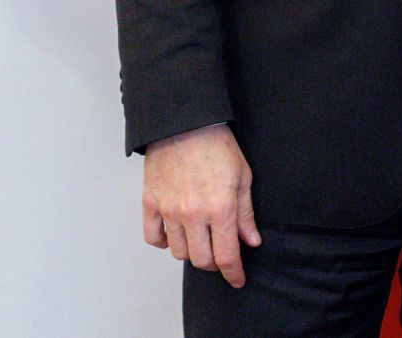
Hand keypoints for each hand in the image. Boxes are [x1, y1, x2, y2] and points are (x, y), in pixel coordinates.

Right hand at [141, 123, 261, 287]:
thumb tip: (250, 241)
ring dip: (191, 252)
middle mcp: (193, 214)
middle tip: (220, 254)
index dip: (234, 274)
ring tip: (199, 240)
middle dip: (215, 264)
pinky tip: (174, 234)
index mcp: (220, 209)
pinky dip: (163, 242)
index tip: (237, 279)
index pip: (226, 257)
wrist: (185, 121)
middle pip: (202, 260)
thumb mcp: (243, 177)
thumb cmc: (217, 144)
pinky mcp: (150, 202)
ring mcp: (169, 210)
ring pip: (178, 252)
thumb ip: (246, 214)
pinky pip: (153, 238)